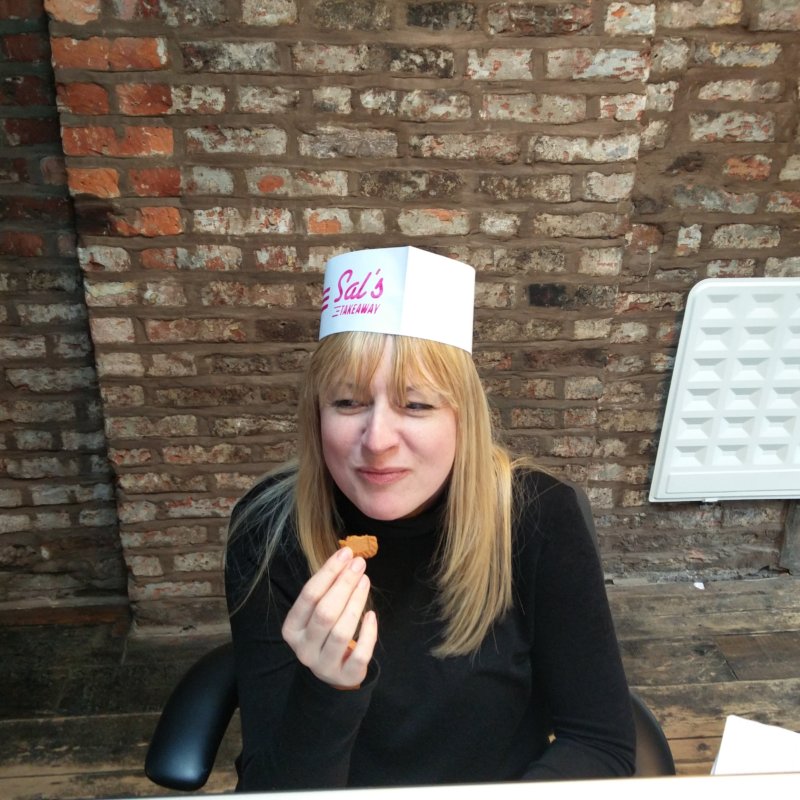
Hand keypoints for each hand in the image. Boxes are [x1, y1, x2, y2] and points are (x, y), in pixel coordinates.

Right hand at [282, 546, 377, 688]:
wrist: (332, 672)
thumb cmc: (325, 632)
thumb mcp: (317, 612)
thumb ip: (328, 589)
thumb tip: (347, 558)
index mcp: (292, 629)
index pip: (309, 596)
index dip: (328, 572)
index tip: (345, 553)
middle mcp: (304, 649)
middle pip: (325, 613)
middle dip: (344, 584)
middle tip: (359, 564)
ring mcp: (323, 665)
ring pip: (341, 632)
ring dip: (356, 602)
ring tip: (365, 581)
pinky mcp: (345, 676)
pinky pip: (360, 653)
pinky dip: (368, 633)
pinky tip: (372, 615)